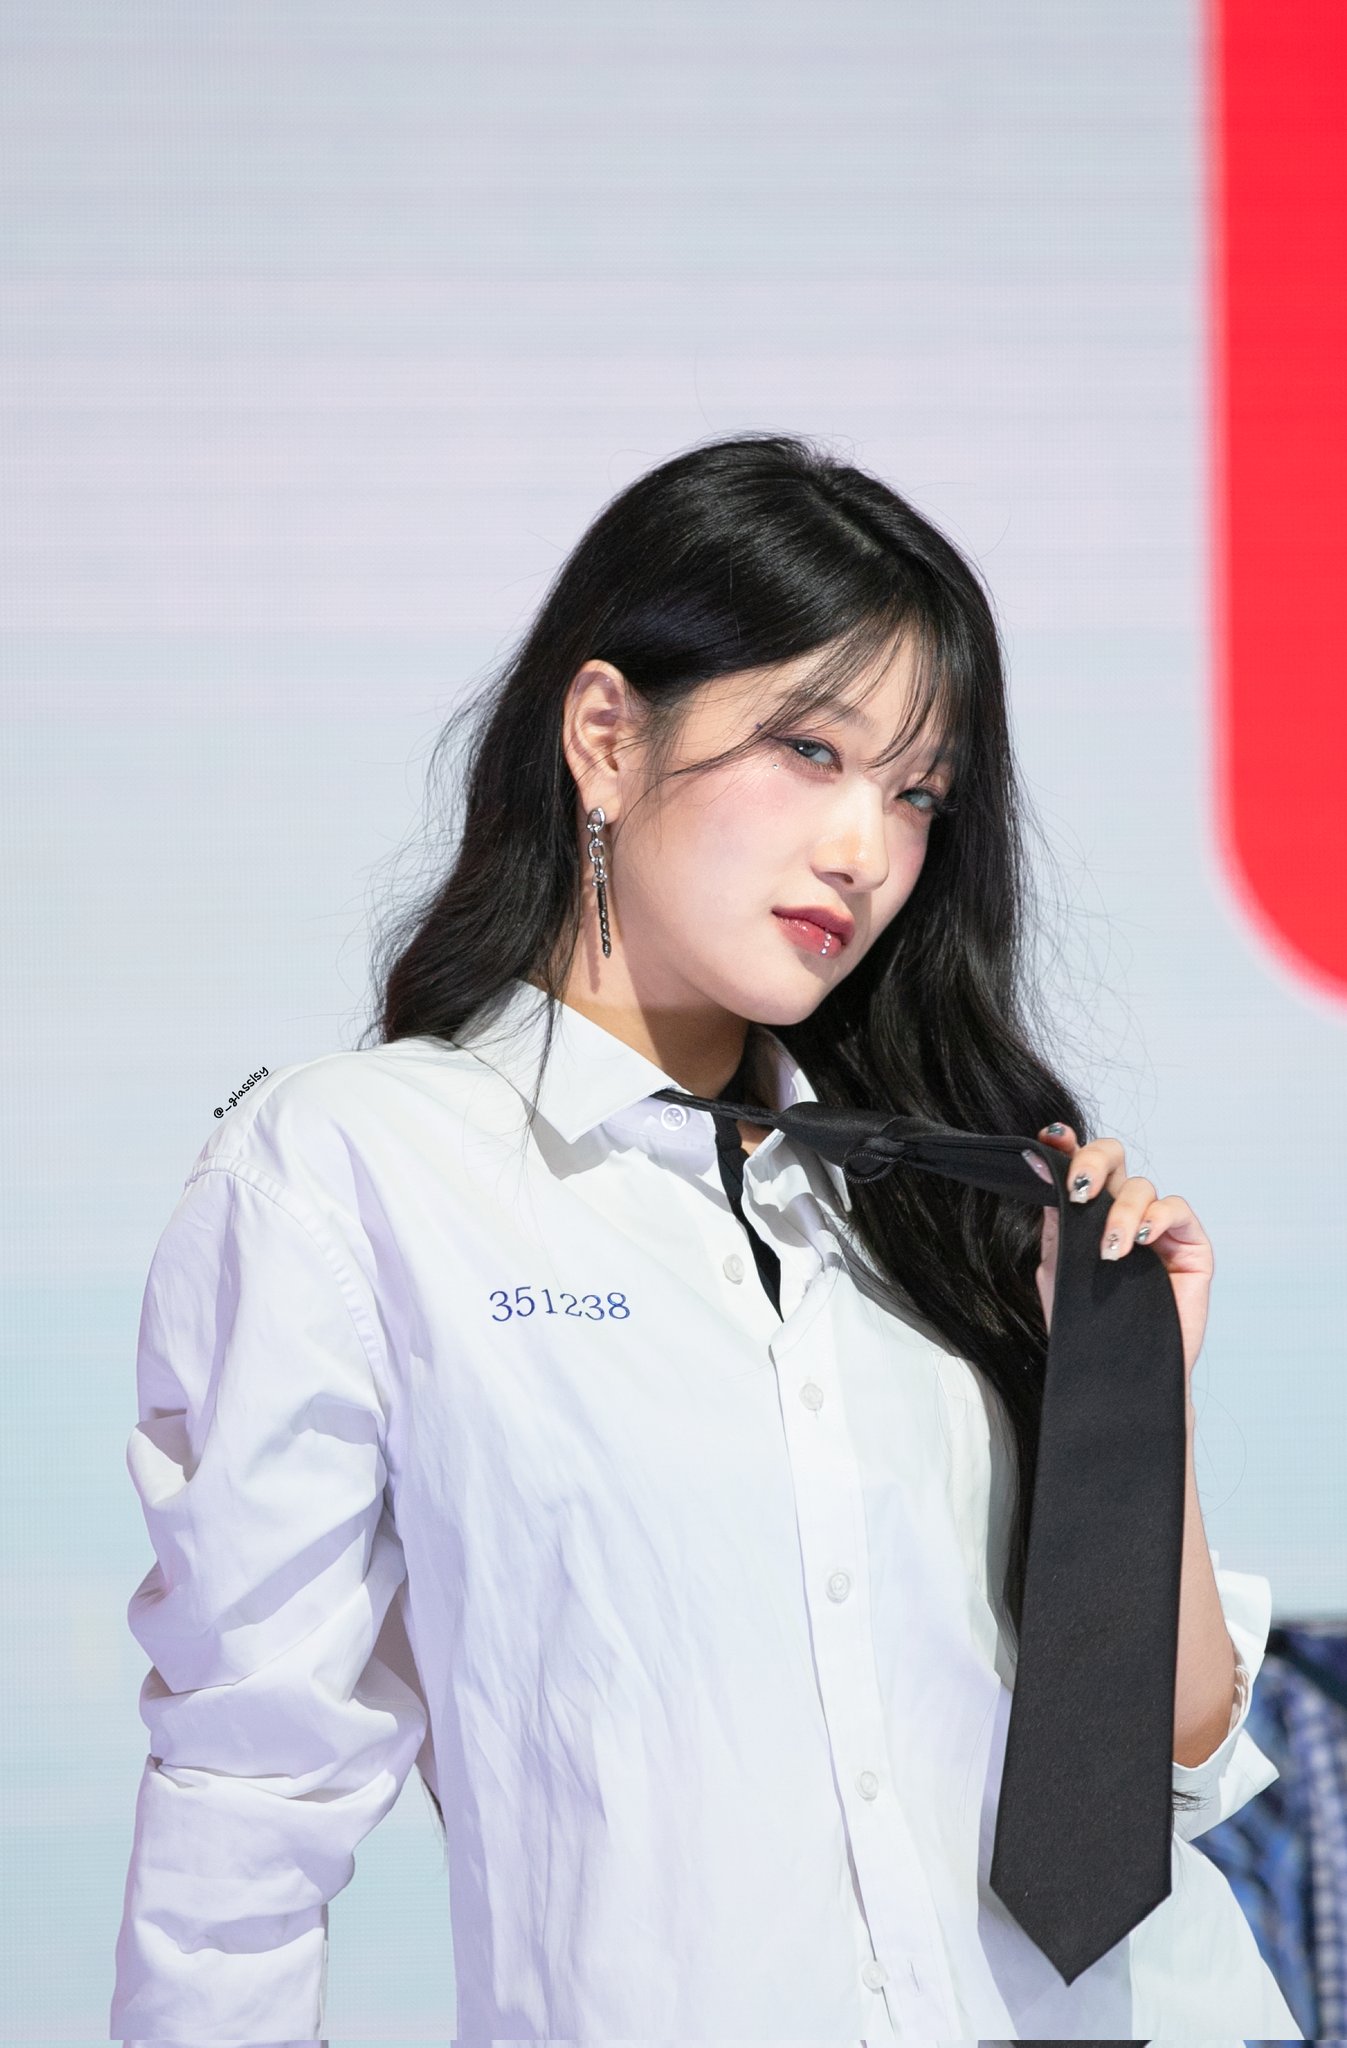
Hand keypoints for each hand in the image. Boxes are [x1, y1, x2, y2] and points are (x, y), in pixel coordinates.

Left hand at [1027, 1124, 1212, 1382]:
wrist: (1115, 1373)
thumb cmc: (1083, 1324)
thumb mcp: (1057, 1266)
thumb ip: (1054, 1218)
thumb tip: (1040, 1165)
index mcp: (1088, 1214)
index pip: (1081, 1167)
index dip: (1068, 1146)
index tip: (1051, 1139)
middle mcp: (1122, 1212)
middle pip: (1114, 1159)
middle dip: (1094, 1162)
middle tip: (1080, 1189)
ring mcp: (1157, 1227)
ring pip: (1141, 1186)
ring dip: (1122, 1213)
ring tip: (1110, 1251)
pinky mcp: (1190, 1246)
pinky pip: (1177, 1209)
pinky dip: (1158, 1217)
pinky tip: (1141, 1240)